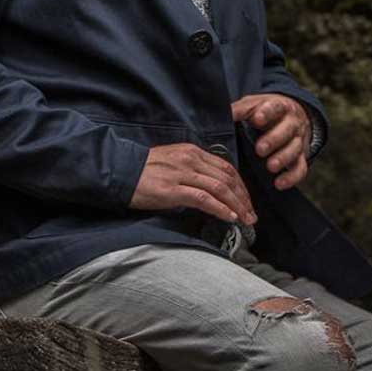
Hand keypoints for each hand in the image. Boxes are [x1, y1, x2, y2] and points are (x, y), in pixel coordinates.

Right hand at [130, 143, 256, 224]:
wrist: (120, 171)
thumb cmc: (144, 169)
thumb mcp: (173, 161)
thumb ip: (193, 169)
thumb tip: (211, 185)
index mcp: (192, 151)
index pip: (226, 167)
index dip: (241, 186)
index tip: (247, 200)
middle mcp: (191, 159)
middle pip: (227, 178)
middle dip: (243, 198)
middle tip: (252, 214)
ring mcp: (182, 173)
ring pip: (220, 188)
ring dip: (237, 205)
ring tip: (246, 220)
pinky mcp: (173, 189)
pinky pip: (204, 198)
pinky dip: (220, 208)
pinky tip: (230, 217)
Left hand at [231, 93, 310, 190]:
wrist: (292, 117)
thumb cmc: (266, 112)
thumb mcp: (254, 105)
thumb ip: (241, 109)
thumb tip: (225, 113)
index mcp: (280, 107)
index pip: (275, 107)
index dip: (267, 113)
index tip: (257, 119)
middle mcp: (292, 123)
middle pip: (287, 130)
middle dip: (273, 140)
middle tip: (260, 149)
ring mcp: (298, 141)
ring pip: (295, 150)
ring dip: (283, 158)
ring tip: (270, 167)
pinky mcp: (300, 158)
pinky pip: (300, 169)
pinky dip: (291, 177)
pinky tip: (279, 184)